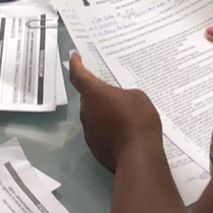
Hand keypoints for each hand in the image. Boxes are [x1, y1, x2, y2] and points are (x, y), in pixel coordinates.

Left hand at [69, 51, 161, 172]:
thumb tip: (117, 104)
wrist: (138, 155)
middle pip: (88, 97)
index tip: (74, 56)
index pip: (79, 75)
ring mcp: (88, 130)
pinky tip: (123, 132)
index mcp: (94, 93)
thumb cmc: (137, 120)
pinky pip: (99, 131)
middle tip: (113, 92)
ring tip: (123, 115)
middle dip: (98, 94)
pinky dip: (107, 129)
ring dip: (103, 112)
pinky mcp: (94, 146)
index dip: (76, 64)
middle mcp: (86, 111)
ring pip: (94, 115)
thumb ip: (122, 95)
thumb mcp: (137, 97)